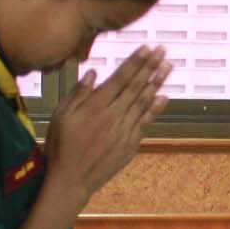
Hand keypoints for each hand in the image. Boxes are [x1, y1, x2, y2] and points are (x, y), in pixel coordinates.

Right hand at [46, 47, 170, 201]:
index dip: (135, 62)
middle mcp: (113, 116)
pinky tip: (163, 97)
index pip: (120, 78)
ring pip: (144, 102)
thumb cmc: (61, 146)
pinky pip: (145, 122)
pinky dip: (155, 109)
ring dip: (157, 83)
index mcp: (95, 106)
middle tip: (162, 51)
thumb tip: (94, 73)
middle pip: (136, 87)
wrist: (71, 180)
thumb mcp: (61, 116)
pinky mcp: (130, 144)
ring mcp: (124, 131)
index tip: (146, 48)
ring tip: (168, 67)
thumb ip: (78, 94)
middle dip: (150, 67)